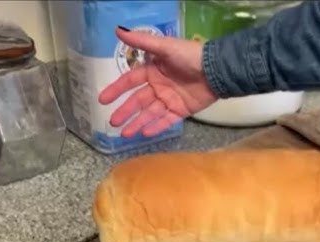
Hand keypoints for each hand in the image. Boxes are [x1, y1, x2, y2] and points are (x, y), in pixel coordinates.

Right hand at [98, 27, 217, 137]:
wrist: (216, 70)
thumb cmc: (190, 56)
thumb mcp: (165, 47)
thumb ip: (142, 41)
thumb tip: (118, 30)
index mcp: (152, 70)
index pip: (130, 82)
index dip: (116, 90)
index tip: (103, 100)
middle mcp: (158, 86)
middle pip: (138, 101)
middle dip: (125, 111)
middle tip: (112, 122)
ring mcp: (169, 99)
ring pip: (149, 113)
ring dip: (137, 122)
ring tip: (125, 134)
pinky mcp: (181, 111)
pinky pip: (166, 121)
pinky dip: (156, 127)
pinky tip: (144, 134)